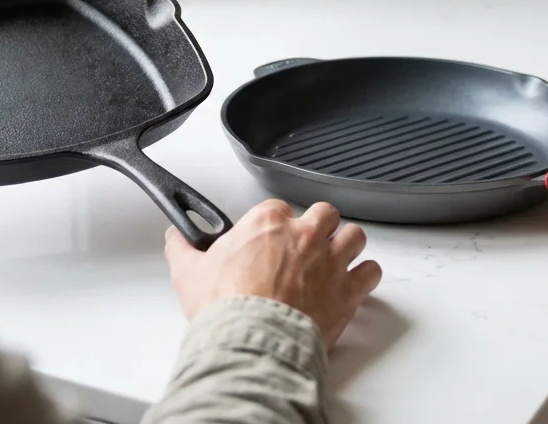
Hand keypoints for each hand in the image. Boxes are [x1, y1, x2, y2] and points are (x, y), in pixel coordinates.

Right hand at [164, 199, 382, 345]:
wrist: (253, 340)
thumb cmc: (226, 308)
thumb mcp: (189, 272)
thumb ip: (182, 247)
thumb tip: (175, 236)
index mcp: (267, 223)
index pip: (278, 208)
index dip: (275, 224)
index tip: (268, 240)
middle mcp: (304, 235)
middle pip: (324, 213)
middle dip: (318, 227)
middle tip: (306, 246)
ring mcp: (330, 261)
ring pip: (354, 235)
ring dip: (346, 245)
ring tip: (334, 259)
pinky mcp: (349, 290)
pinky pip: (371, 271)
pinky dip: (365, 276)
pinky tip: (354, 283)